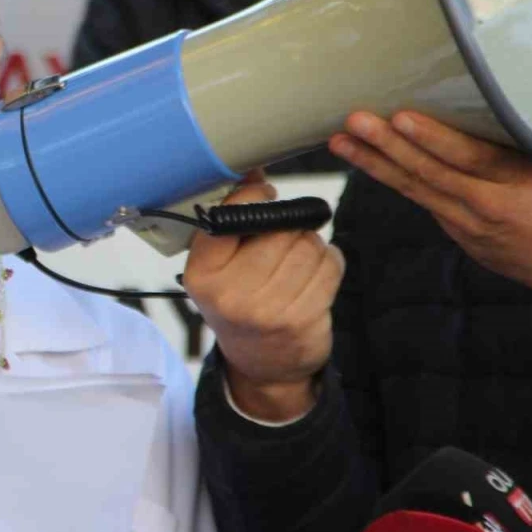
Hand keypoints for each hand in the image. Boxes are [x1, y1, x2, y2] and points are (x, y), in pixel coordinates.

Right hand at [183, 171, 344, 421]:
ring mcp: (266, 311)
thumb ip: (231, 219)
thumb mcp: (218, 265)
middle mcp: (229, 295)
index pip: (230, 214)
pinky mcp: (302, 320)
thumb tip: (251, 168)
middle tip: (282, 237)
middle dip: (288, 225)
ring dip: (310, 245)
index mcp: (201, 274)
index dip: (254, 195)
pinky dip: (328, 261)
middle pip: (278, 229)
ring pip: (308, 245)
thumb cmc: (239, 299)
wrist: (260, 363)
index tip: (263, 192)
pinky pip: (330, 266)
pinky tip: (313, 273)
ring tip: (296, 260)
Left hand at [331, 111, 531, 301]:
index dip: (435, 139)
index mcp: (522, 179)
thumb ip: (522, 137)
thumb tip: (498, 92)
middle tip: (355, 121)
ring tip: (341, 140)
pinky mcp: (455, 230)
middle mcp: (490, 202)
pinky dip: (389, 177)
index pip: (473, 157)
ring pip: (415, 187)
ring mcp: (468, 221)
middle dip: (388, 146)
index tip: (402, 118)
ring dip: (373, 162)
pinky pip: (418, 198)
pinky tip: (362, 159)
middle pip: (431, 172)